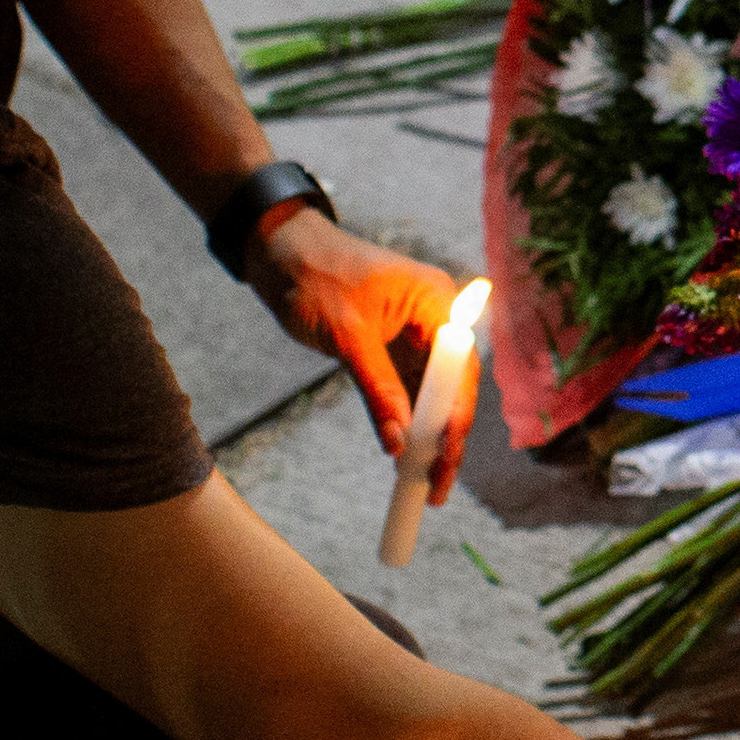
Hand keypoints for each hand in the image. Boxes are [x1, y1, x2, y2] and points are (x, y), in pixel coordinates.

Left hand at [253, 206, 472, 482]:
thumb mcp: (347, 336)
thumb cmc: (314, 277)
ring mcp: (415, 335)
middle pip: (453, 388)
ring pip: (432, 396)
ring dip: (427, 438)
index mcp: (435, 301)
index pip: (460, 369)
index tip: (444, 456)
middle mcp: (434, 318)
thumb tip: (398, 442)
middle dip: (446, 439)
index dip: (455, 417)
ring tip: (424, 485)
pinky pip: (409, 392)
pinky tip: (405, 458)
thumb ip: (377, 388)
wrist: (279, 252)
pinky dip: (407, 424)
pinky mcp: (394, 348)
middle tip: (436, 487)